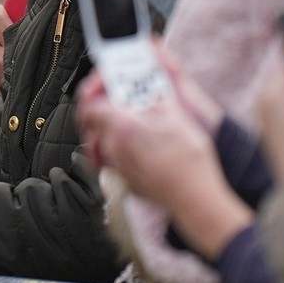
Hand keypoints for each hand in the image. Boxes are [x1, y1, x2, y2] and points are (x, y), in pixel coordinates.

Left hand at [76, 69, 221, 205]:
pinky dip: (115, 149)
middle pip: (92, 122)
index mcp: (123, 126)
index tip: (101, 87)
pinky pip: (110, 160)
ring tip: (126, 123)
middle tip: (117, 103)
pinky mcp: (125, 179)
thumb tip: (152, 84)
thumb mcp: (177, 118)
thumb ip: (158, 97)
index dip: (92, 92)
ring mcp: (117, 165)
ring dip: (107, 129)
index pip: (89, 105)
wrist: (195, 198)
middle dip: (101, 109)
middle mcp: (114, 146)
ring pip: (99, 141)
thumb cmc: (189, 161)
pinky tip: (132, 146)